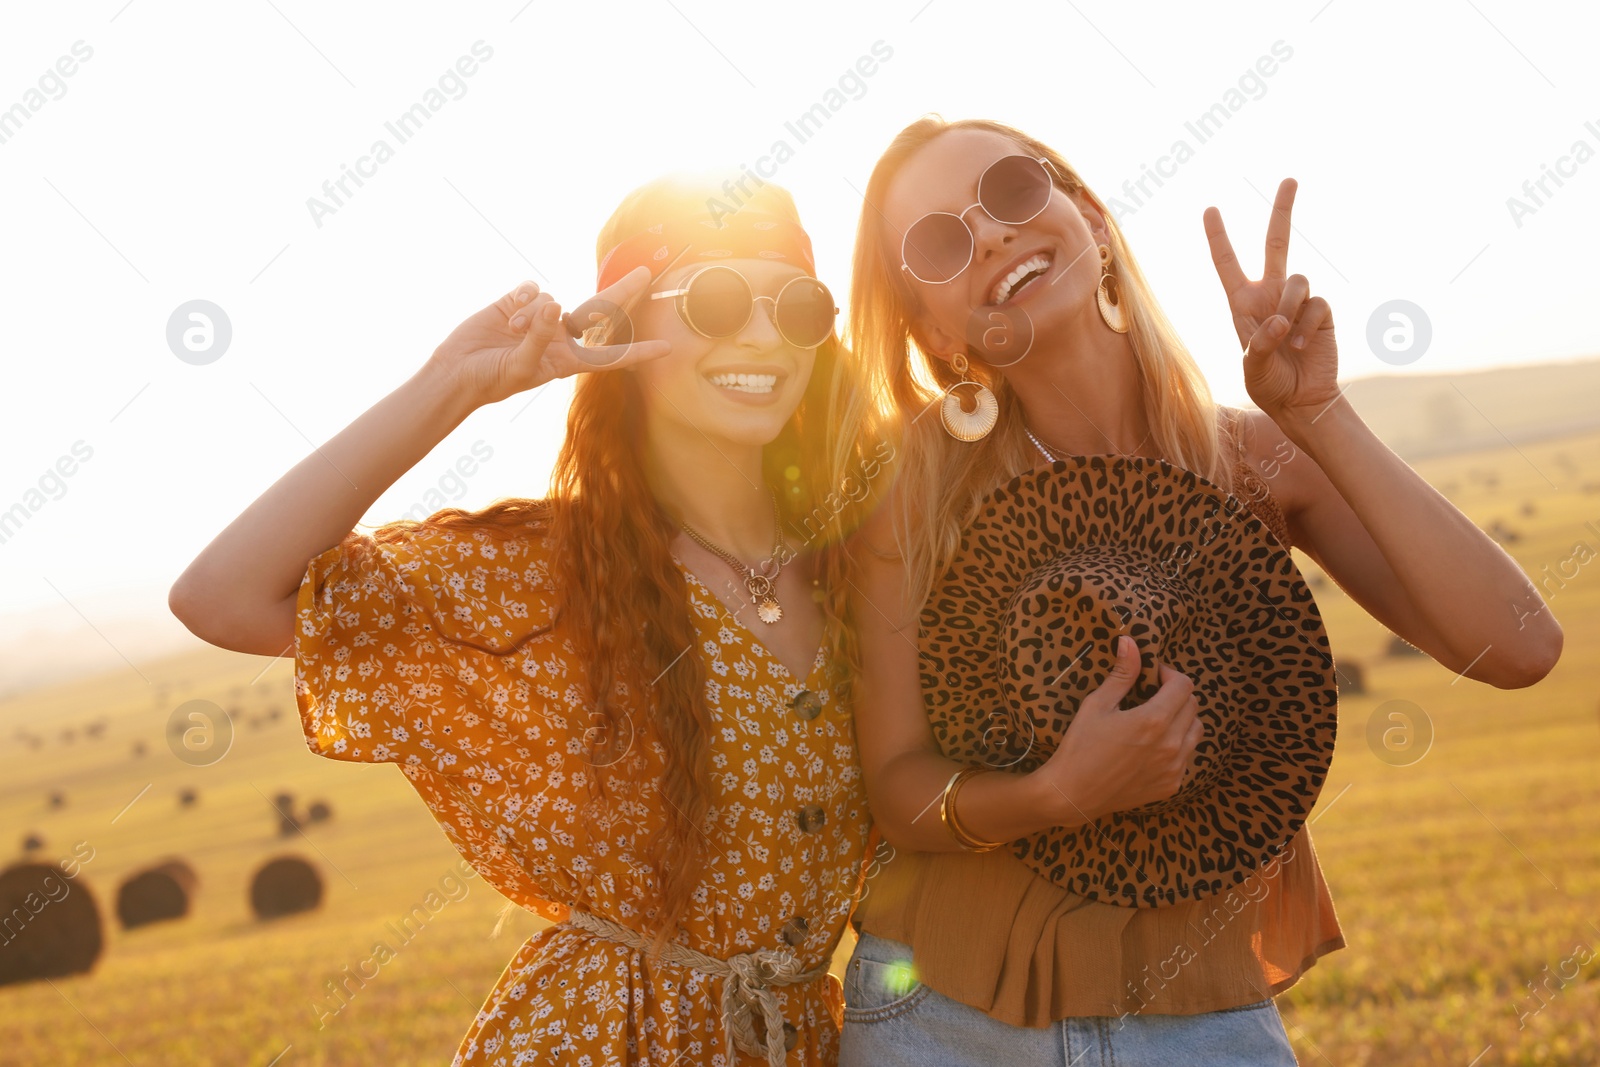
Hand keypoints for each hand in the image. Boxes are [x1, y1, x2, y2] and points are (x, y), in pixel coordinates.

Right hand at [427, 265, 670, 408]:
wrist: (456, 371)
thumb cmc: (491, 379)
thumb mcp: (520, 367)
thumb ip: (539, 337)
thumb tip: (553, 305)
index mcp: (567, 360)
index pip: (610, 355)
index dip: (637, 352)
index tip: (666, 349)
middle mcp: (559, 337)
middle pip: (598, 311)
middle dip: (622, 291)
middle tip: (646, 273)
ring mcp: (540, 318)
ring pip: (553, 300)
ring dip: (533, 314)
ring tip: (512, 331)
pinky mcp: (518, 302)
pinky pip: (533, 290)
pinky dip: (523, 300)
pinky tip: (509, 315)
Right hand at [1029, 635, 1202, 827]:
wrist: (1073, 794)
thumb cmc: (1080, 746)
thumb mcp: (1097, 705)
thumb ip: (1122, 674)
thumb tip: (1130, 641)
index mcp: (1153, 720)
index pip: (1184, 685)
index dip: (1170, 674)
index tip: (1154, 675)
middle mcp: (1171, 744)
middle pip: (1193, 706)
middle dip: (1176, 694)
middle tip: (1153, 694)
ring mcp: (1175, 767)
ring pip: (1196, 732)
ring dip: (1182, 719)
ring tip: (1156, 719)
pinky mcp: (1172, 785)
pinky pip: (1187, 756)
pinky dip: (1177, 745)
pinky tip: (1152, 746)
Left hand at [1203, 179, 1340, 426]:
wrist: (1302, 400)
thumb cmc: (1269, 385)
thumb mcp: (1252, 367)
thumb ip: (1259, 343)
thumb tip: (1279, 320)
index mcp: (1243, 304)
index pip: (1227, 264)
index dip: (1218, 238)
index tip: (1210, 209)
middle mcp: (1270, 295)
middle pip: (1276, 243)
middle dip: (1282, 211)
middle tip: (1290, 179)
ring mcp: (1297, 300)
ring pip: (1297, 280)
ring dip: (1291, 307)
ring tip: (1287, 339)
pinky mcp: (1321, 310)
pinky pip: (1316, 303)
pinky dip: (1308, 324)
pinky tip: (1303, 345)